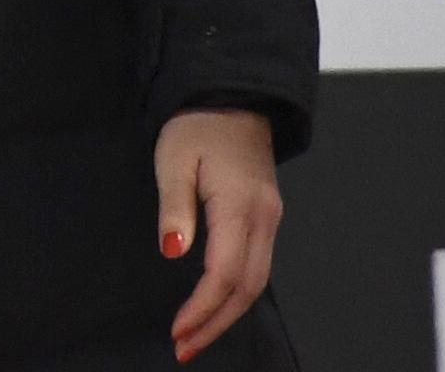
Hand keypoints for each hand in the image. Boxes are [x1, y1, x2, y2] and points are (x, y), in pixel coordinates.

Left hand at [155, 108, 281, 362]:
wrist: (232, 98)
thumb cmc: (197, 127)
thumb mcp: (174, 160)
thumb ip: (175, 207)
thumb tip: (175, 252)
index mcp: (239, 206)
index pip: (224, 273)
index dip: (202, 307)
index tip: (177, 331)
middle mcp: (263, 219)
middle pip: (247, 288)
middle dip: (216, 323)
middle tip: (185, 349)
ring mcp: (270, 220)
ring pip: (256, 282)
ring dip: (227, 314)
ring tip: (196, 337)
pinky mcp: (267, 218)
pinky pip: (257, 267)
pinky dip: (237, 295)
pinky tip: (215, 306)